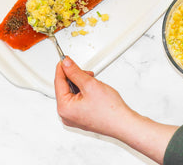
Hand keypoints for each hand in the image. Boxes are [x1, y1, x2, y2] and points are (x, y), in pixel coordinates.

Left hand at [54, 57, 177, 163]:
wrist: (123, 123)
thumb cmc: (110, 111)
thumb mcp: (90, 84)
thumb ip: (75, 72)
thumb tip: (67, 64)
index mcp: (64, 108)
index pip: (58, 82)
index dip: (63, 68)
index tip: (65, 59)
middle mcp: (66, 115)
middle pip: (64, 88)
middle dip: (75, 77)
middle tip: (87, 73)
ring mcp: (74, 117)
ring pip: (72, 93)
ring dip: (81, 84)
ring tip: (94, 83)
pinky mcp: (81, 117)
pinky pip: (78, 101)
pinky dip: (84, 92)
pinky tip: (94, 90)